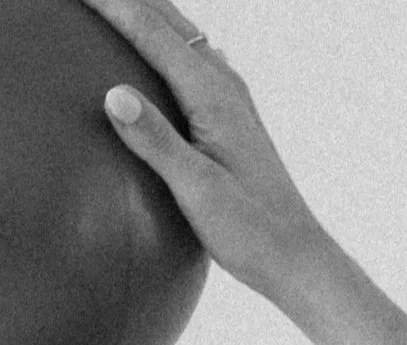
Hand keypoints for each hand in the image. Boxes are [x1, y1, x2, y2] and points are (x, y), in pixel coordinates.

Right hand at [81, 0, 329, 301]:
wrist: (294, 257)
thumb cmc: (249, 231)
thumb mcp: (197, 191)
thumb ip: (156, 141)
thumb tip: (113, 94)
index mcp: (211, 94)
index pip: (150, 29)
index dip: (112, 4)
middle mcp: (223, 84)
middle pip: (167, 19)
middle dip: (128, 0)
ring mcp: (230, 98)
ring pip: (180, 35)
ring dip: (146, 15)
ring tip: (114, 9)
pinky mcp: (230, 118)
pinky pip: (190, 61)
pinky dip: (162, 44)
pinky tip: (153, 53)